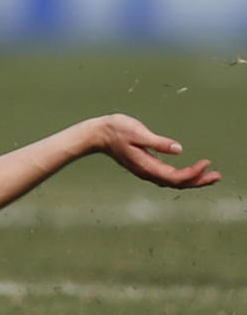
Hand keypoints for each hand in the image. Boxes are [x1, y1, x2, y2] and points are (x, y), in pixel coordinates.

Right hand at [93, 114, 220, 188]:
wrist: (96, 135)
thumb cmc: (115, 130)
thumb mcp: (137, 132)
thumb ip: (157, 142)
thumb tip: (179, 149)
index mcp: (147, 166)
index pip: (176, 176)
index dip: (193, 173)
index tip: (206, 163)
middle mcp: (148, 173)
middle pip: (178, 183)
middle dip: (199, 181)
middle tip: (218, 176)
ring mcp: (146, 171)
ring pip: (174, 182)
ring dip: (193, 180)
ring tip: (209, 176)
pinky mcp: (146, 166)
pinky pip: (168, 177)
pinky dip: (182, 176)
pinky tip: (190, 172)